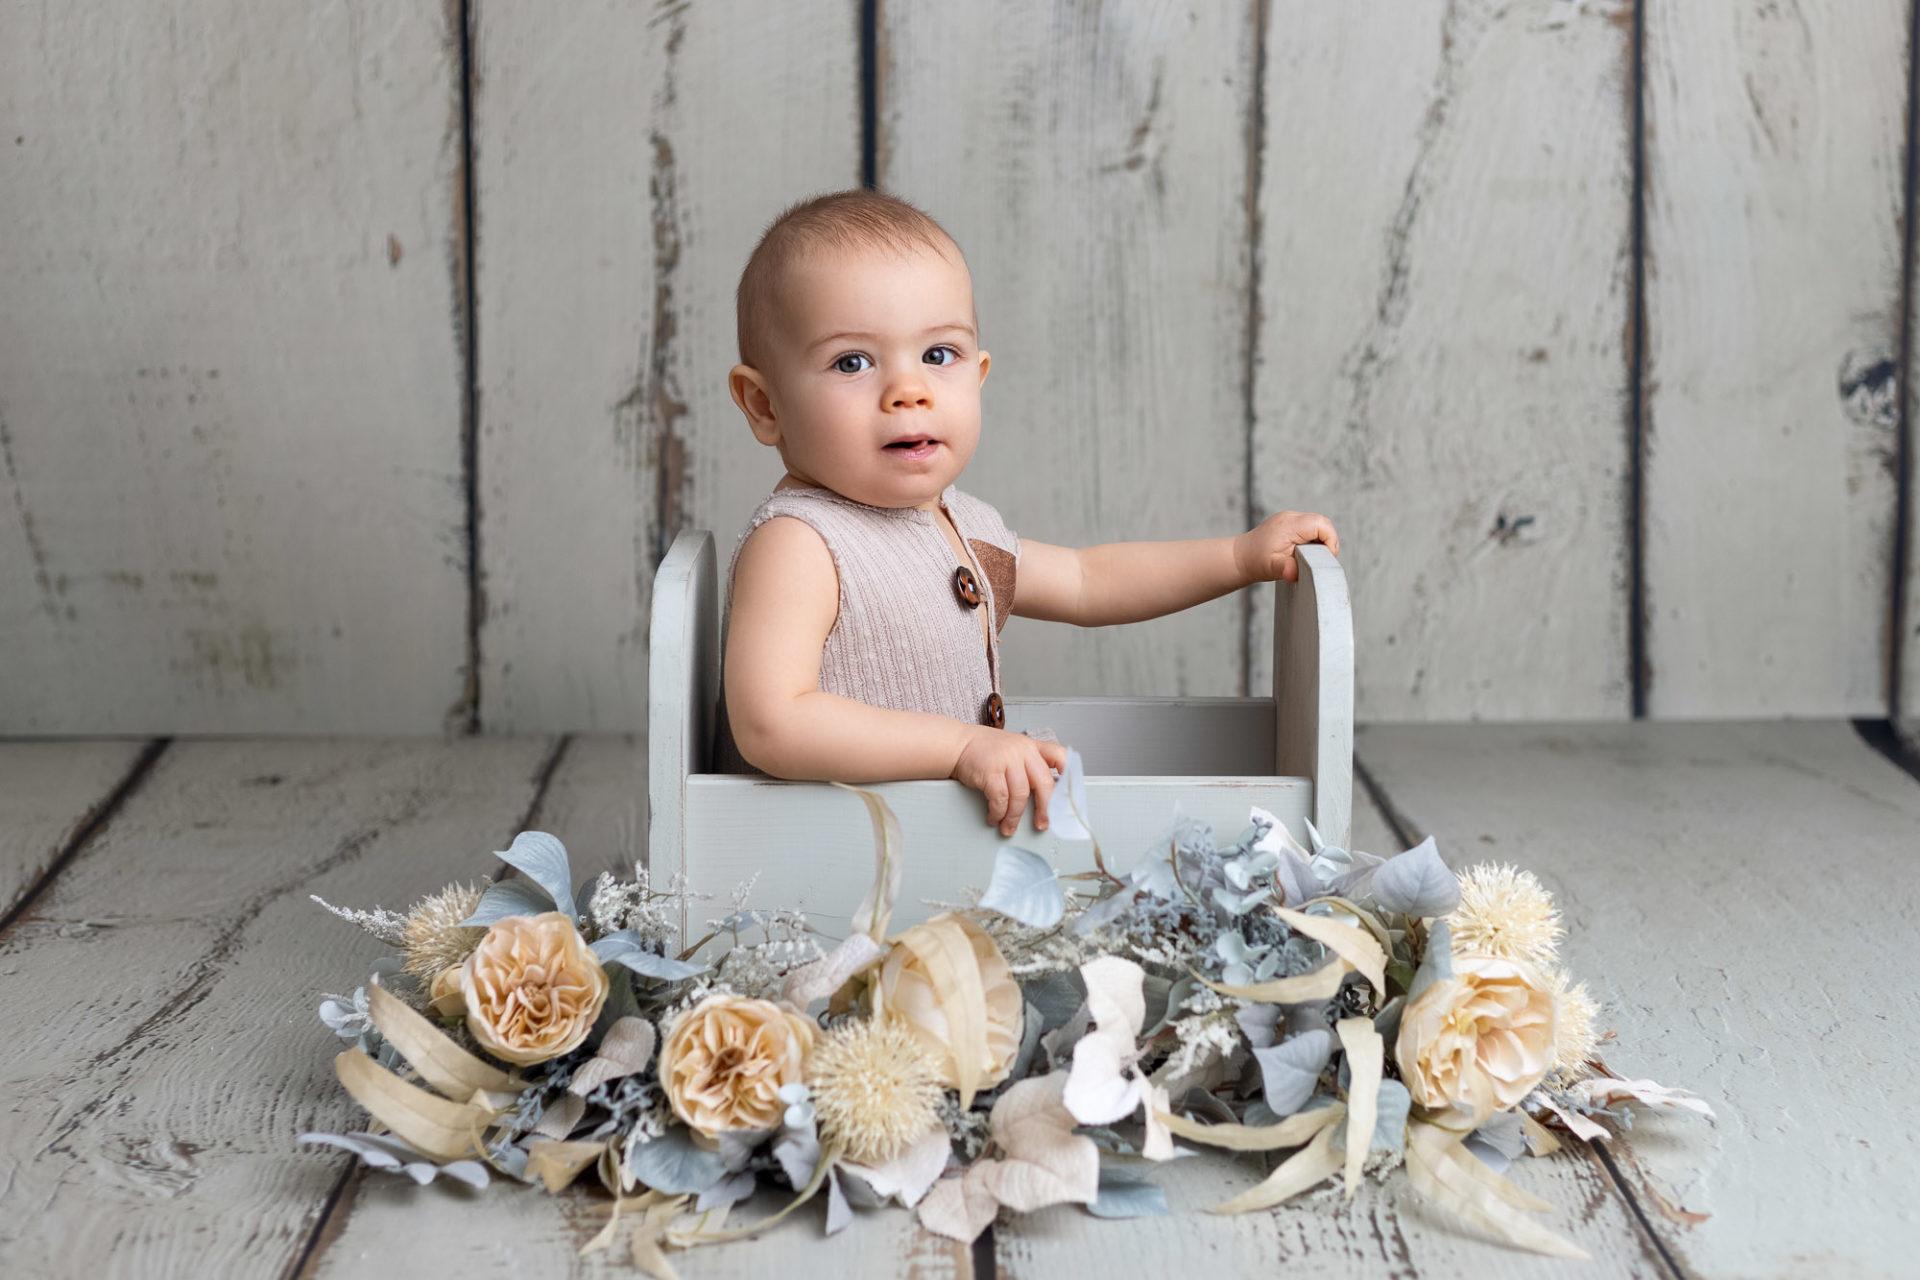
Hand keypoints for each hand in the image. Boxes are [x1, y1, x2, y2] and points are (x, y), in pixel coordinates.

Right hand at [951, 727, 1070, 837]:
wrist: (958, 744)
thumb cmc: (986, 751)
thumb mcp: (1013, 750)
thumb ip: (1029, 766)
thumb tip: (1046, 796)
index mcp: (1032, 746)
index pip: (1059, 755)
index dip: (1069, 774)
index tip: (1071, 792)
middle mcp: (1022, 751)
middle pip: (1043, 783)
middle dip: (1044, 808)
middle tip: (1042, 824)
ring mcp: (1006, 759)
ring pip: (1020, 795)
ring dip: (1014, 817)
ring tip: (1008, 827)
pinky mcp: (990, 770)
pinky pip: (1000, 799)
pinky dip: (998, 813)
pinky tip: (994, 818)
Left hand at [1235, 511, 1339, 584]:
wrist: (1240, 557)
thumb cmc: (1255, 562)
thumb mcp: (1271, 568)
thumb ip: (1286, 569)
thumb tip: (1294, 574)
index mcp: (1289, 525)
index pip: (1321, 524)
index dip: (1330, 540)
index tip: (1325, 558)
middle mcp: (1290, 517)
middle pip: (1322, 522)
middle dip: (1327, 541)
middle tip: (1320, 560)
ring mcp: (1289, 518)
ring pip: (1317, 524)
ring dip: (1320, 540)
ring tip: (1311, 557)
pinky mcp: (1289, 523)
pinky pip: (1309, 527)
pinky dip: (1312, 539)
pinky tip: (1304, 553)